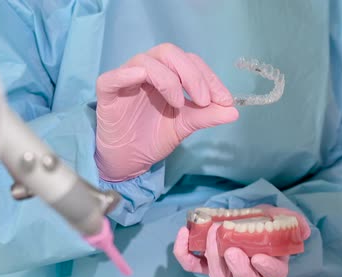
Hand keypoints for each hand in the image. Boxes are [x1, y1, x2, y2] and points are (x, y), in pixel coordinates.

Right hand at [95, 43, 238, 181]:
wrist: (129, 159)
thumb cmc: (154, 136)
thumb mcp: (186, 126)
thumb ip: (207, 115)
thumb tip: (234, 111)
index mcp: (167, 74)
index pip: (191, 63)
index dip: (209, 78)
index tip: (224, 100)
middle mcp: (147, 70)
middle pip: (169, 53)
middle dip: (192, 75)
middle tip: (203, 101)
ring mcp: (126, 79)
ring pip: (146, 61)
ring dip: (168, 80)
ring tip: (179, 105)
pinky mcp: (107, 93)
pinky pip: (112, 77)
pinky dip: (126, 75)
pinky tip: (141, 78)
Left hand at [174, 223, 289, 276]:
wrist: (242, 214)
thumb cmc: (264, 220)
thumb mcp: (281, 216)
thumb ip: (294, 221)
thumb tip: (303, 231)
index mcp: (272, 265)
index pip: (274, 275)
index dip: (267, 269)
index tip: (259, 256)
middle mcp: (249, 273)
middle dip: (238, 269)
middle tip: (231, 250)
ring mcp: (226, 270)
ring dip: (214, 256)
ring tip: (212, 232)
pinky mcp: (205, 263)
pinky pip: (192, 265)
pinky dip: (184, 253)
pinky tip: (184, 234)